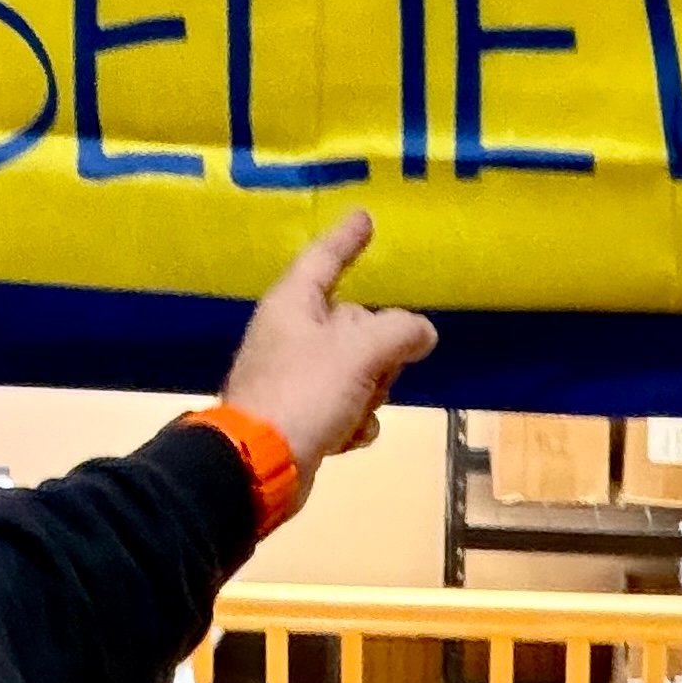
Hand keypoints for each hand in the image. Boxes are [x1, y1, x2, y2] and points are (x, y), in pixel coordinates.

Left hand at [221, 210, 436, 517]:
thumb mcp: (359, 352)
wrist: (260, 464)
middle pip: (353, 322)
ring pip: (357, 367)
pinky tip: (347, 436)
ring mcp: (294, 375)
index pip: (326, 258)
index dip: (347, 238)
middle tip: (379, 370)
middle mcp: (290, 333)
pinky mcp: (300, 414)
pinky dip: (353, 420)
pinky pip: (345, 405)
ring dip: (369, 391)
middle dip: (377, 350)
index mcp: (293, 304)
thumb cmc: (304, 393)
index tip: (365, 218)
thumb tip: (421, 331)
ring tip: (355, 409)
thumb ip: (398, 332)